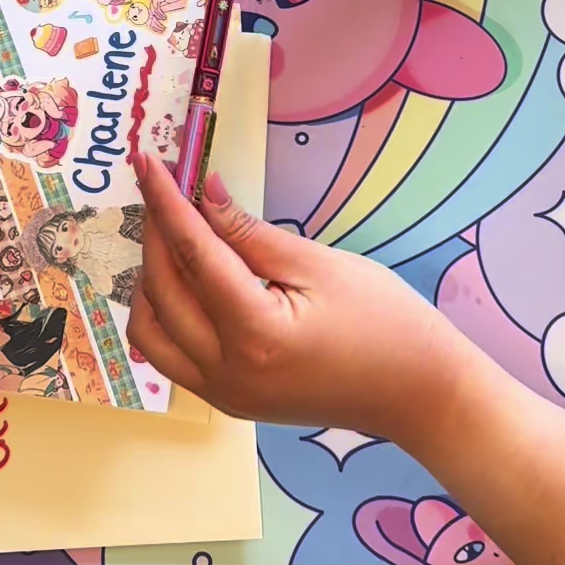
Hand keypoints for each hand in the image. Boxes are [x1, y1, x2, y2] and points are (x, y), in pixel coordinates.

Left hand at [127, 155, 478, 443]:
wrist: (417, 394)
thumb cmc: (386, 323)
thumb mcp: (320, 265)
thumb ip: (251, 233)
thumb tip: (204, 193)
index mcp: (255, 334)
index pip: (192, 256)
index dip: (166, 204)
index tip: (147, 163)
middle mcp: (226, 372)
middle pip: (162, 291)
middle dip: (156, 232)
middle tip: (163, 188)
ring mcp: (222, 394)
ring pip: (151, 331)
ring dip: (151, 279)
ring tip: (174, 235)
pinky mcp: (227, 401)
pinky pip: (170, 354)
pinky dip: (165, 313)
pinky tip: (185, 280)